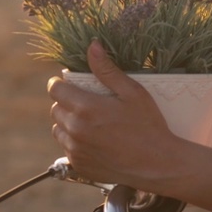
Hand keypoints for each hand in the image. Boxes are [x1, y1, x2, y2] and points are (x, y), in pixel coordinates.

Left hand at [48, 43, 181, 189]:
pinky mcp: (79, 166)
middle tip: (88, 103)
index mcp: (86, 108)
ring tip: (91, 123)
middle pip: (55, 109)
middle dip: (67, 102)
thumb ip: (107, 70)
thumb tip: (92, 46)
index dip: (61, 83)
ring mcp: (75, 150)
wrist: (157, 164)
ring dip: (68, 123)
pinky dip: (76, 142)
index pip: (55, 89)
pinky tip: (96, 141)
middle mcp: (75, 130)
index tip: (71, 84)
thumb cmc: (148, 125)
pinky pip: (67, 148)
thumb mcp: (132, 92)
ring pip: (58, 130)